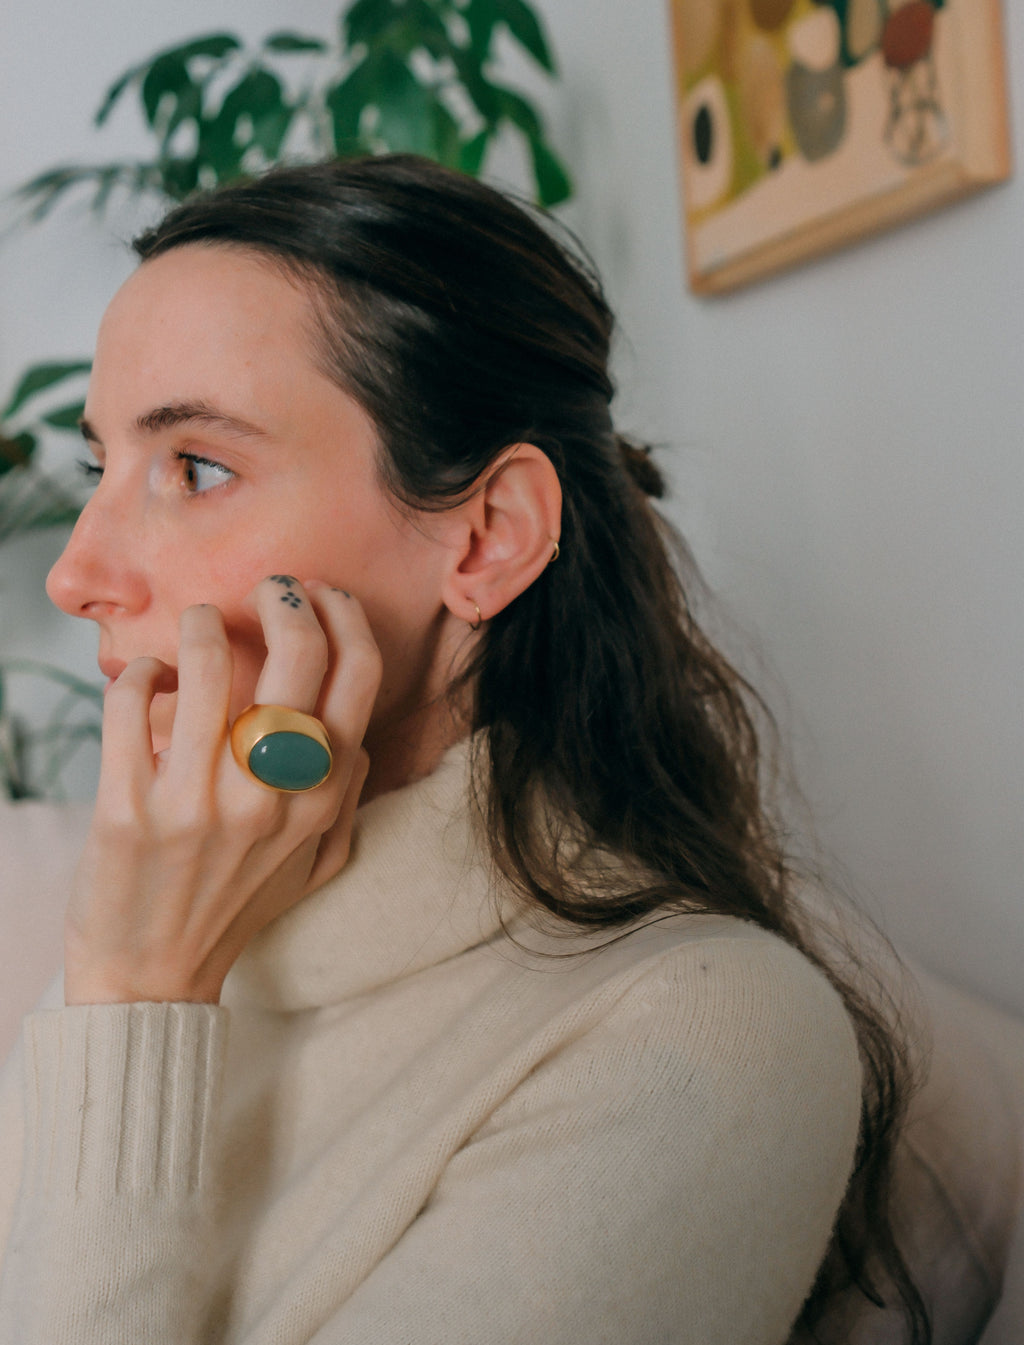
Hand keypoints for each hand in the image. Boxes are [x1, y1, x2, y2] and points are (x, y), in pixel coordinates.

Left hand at [64, 578, 381, 1005]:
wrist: (152, 977)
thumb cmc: (237, 910)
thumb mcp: (317, 865)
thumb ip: (348, 799)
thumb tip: (357, 736)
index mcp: (321, 801)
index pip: (356, 679)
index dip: (343, 618)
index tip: (320, 598)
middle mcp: (269, 797)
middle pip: (298, 657)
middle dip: (285, 600)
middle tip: (267, 590)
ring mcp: (197, 803)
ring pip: (208, 666)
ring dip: (203, 624)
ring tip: (198, 622)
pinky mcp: (126, 809)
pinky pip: (132, 703)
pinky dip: (140, 674)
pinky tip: (147, 678)